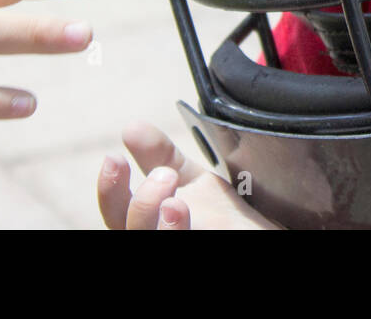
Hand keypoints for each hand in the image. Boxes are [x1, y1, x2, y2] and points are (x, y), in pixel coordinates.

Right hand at [97, 120, 278, 228]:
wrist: (260, 229)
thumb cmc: (222, 214)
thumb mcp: (189, 179)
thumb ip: (161, 156)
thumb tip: (131, 127)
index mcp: (148, 222)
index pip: (117, 213)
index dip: (110, 188)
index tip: (114, 156)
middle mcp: (156, 236)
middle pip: (128, 231)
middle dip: (140, 204)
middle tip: (164, 175)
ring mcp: (182, 243)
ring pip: (151, 240)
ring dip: (161, 223)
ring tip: (176, 202)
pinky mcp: (203, 244)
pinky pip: (186, 242)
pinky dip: (179, 231)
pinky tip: (187, 215)